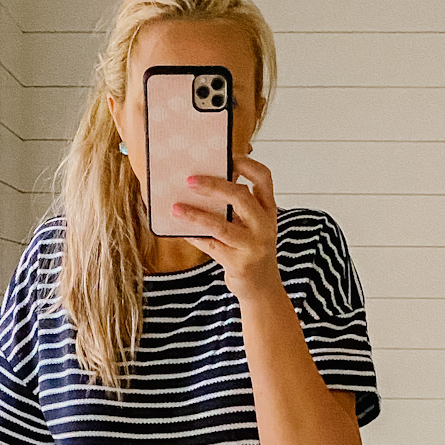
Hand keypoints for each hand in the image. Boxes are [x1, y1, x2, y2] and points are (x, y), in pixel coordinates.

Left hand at [169, 156, 280, 301]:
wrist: (261, 288)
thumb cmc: (250, 250)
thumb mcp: (252, 224)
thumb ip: (237, 206)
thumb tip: (203, 183)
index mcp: (268, 210)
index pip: (263, 178)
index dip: (246, 164)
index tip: (226, 157)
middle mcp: (264, 225)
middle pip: (241, 197)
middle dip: (214, 185)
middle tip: (190, 180)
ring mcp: (252, 246)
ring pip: (221, 225)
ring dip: (195, 215)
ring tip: (176, 208)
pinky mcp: (238, 264)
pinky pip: (211, 246)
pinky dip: (194, 236)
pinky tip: (179, 229)